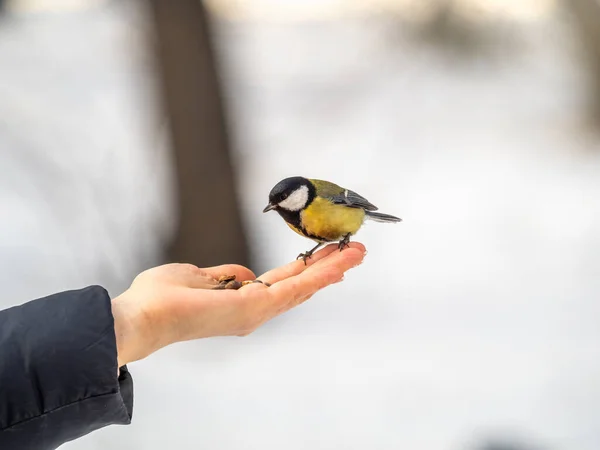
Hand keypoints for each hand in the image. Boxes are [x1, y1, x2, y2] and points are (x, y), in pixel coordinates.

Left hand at [111, 242, 365, 366]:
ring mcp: (257, 312)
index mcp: (241, 302)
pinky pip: (294, 289)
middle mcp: (254, 311)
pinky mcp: (255, 308)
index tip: (327, 258)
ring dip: (332, 269)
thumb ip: (223, 274)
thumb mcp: (197, 275)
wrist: (141, 315)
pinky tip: (338, 263)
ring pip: (303, 287)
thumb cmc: (160, 297)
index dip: (306, 271)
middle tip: (356, 251)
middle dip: (328, 268)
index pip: (282, 284)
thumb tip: (244, 274)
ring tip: (357, 252)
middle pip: (299, 286)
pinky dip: (318, 275)